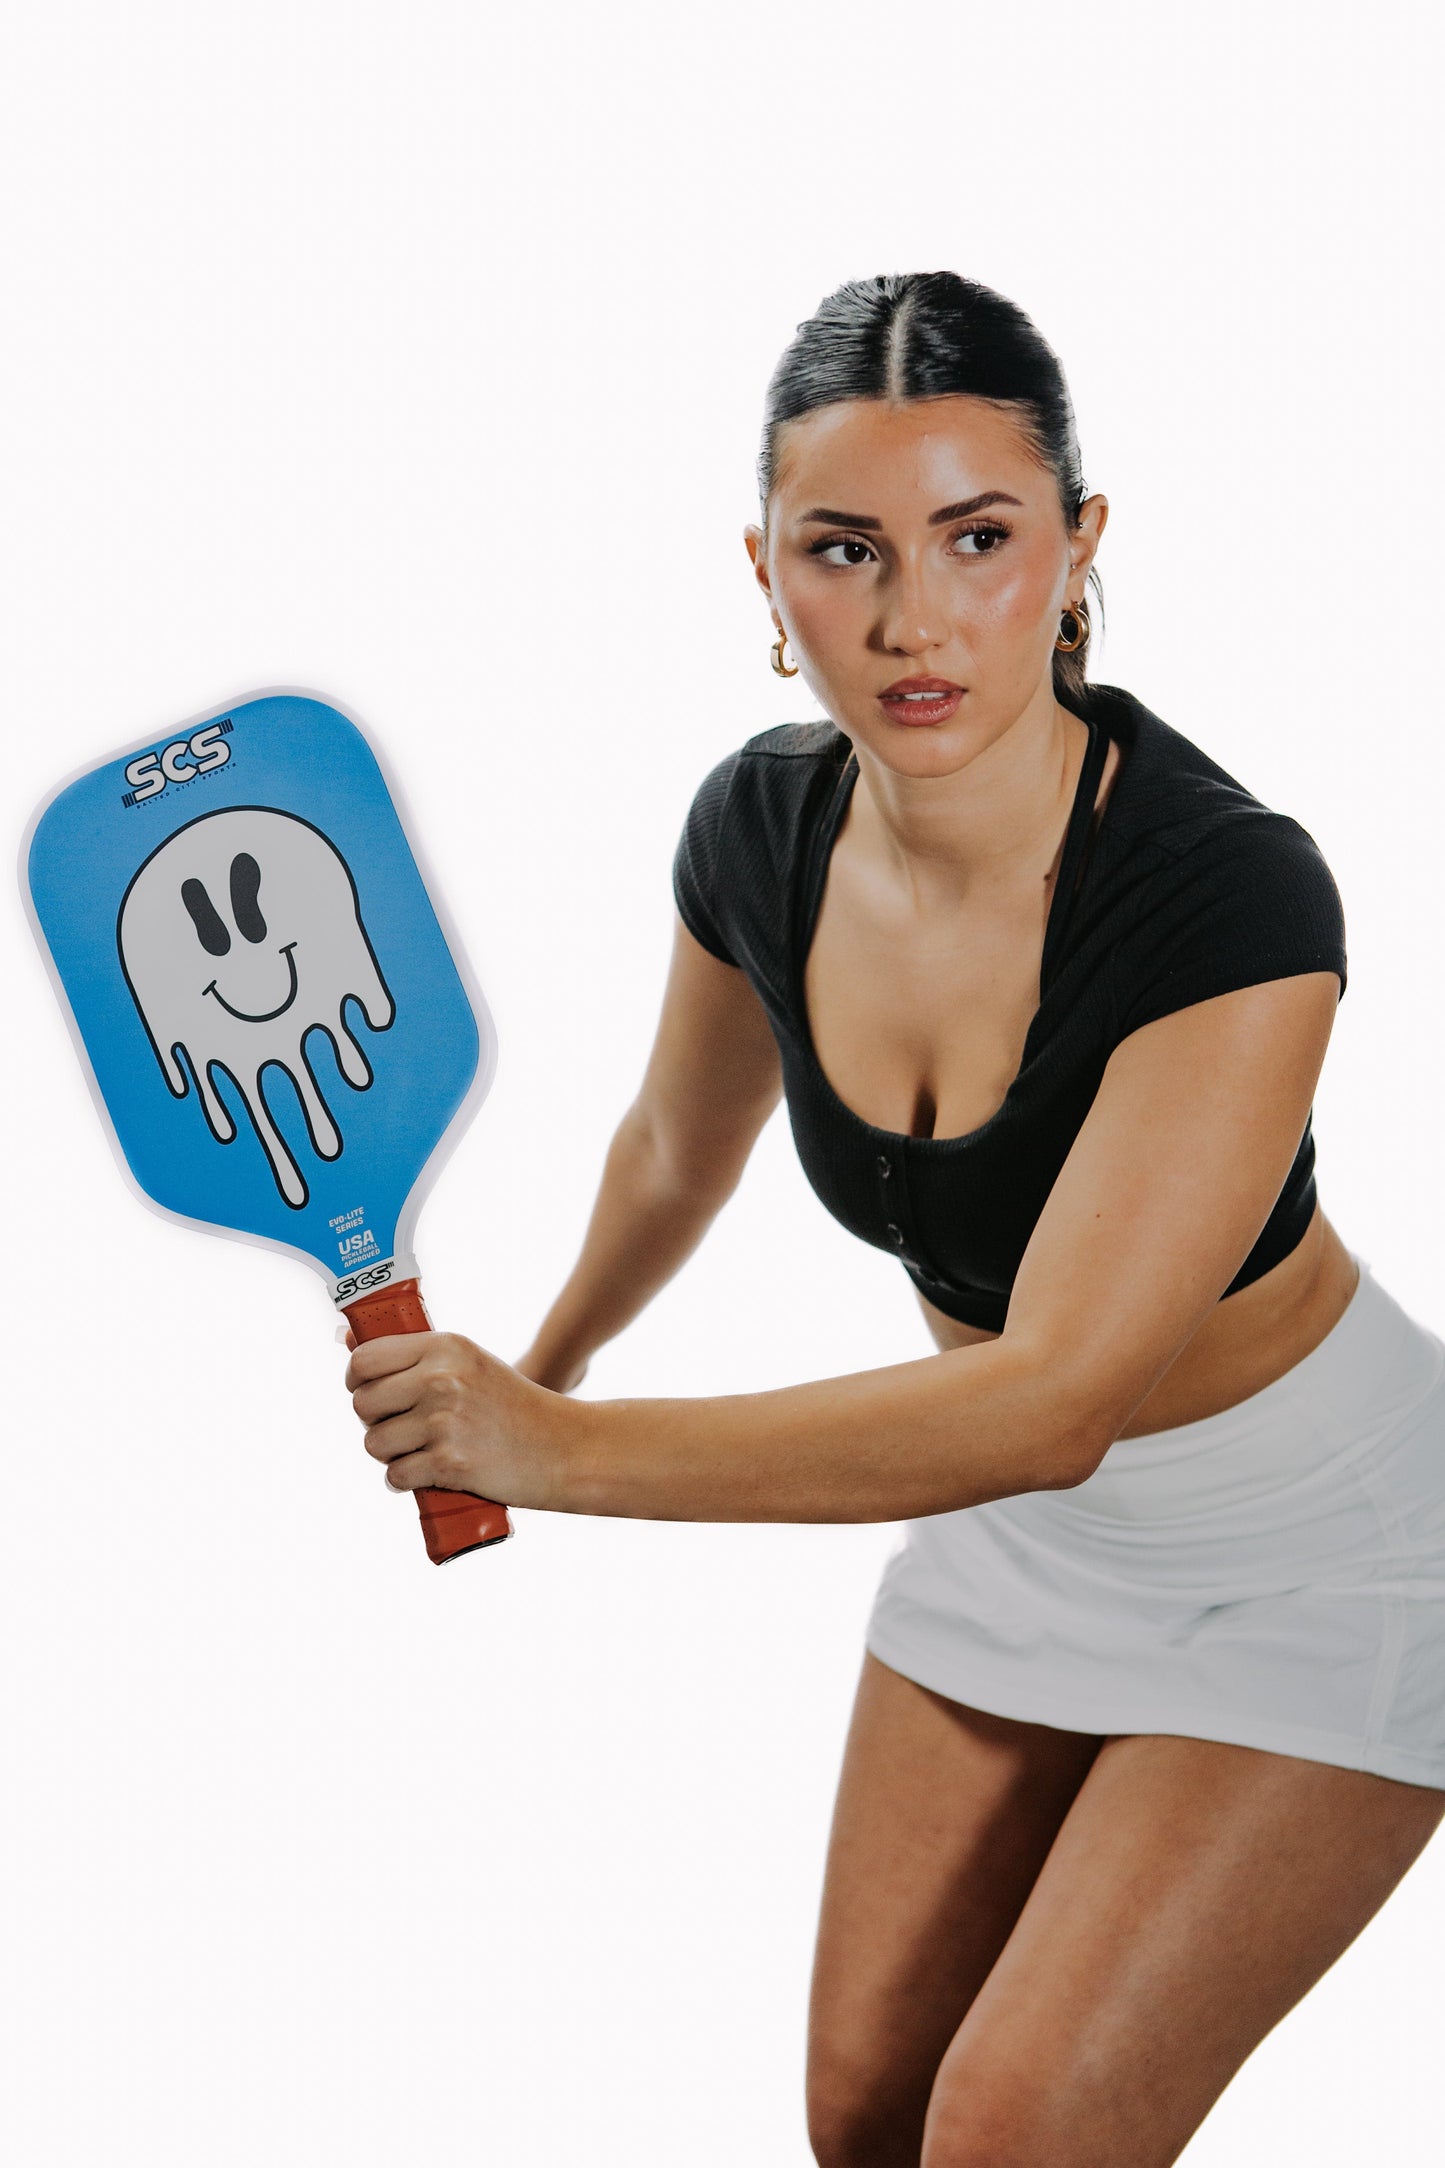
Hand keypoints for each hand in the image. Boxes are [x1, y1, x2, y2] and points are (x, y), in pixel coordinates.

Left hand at [345, 1331, 578, 1510]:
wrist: (565, 1449)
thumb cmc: (514, 1407)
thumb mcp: (470, 1363)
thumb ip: (416, 1355)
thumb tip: (345, 1340)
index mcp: (446, 1346)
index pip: (365, 1359)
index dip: (357, 1380)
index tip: (369, 1391)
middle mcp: (442, 1378)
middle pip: (362, 1403)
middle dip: (375, 1421)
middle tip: (404, 1427)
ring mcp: (445, 1420)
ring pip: (374, 1443)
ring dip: (390, 1455)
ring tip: (420, 1451)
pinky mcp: (450, 1462)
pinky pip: (395, 1476)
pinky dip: (406, 1481)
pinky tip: (428, 1474)